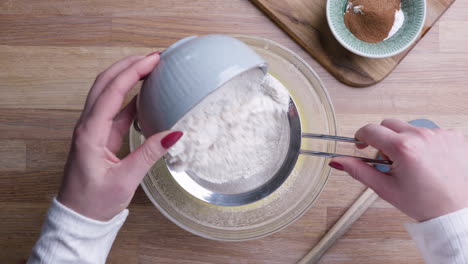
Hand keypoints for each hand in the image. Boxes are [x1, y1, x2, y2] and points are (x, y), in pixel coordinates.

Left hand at [58, 53, 182, 220]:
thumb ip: (149, 154)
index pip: (112, 92)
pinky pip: (115, 109)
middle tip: (154, 57)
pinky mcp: (100, 136)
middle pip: (105, 83)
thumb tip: (174, 134)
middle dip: (128, 65)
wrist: (79, 217)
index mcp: (90, 133)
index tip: (153, 60)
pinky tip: (145, 94)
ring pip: (108, 92)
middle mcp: (88, 125)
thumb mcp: (125, 180)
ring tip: (150, 68)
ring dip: (127, 76)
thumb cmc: (95, 201)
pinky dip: (130, 96)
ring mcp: (93, 129)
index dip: (132, 72)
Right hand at [330, 119, 467, 221]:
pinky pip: (429, 131)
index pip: (370, 130)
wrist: (457, 211)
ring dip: (403, 140)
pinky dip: (423, 143)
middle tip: (387, 159)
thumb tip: (337, 161)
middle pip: (388, 124)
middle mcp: (422, 136)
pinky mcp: (454, 135)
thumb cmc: (425, 203)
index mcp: (403, 148)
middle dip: (382, 138)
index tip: (361, 145)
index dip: (361, 138)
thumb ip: (358, 171)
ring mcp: (440, 134)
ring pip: (408, 127)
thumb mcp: (385, 188)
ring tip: (410, 163)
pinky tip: (427, 160)